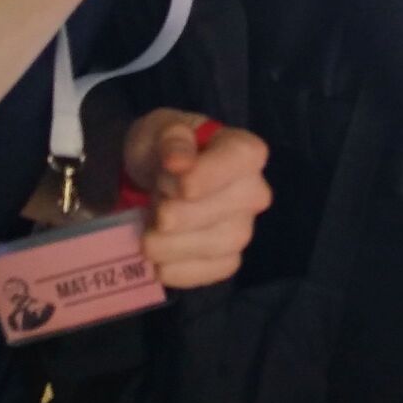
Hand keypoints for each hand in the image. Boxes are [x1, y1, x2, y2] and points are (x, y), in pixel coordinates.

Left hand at [120, 109, 271, 288]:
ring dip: (172, 243)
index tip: (181, 187)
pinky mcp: (228, 260)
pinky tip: (158, 259)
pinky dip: (178, 269)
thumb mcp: (158, 130)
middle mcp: (254, 191)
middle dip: (178, 212)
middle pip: (226, 209)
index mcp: (244, 150)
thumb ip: (170, 139)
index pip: (240, 160)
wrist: (153, 183)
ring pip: (219, 244)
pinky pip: (211, 271)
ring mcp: (244, 228)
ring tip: (149, 231)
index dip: (211, 175)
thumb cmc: (163, 151)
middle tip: (153, 204)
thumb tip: (180, 161)